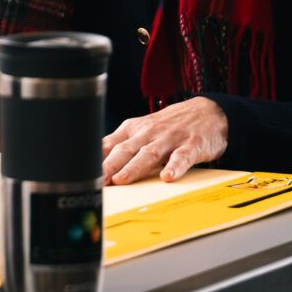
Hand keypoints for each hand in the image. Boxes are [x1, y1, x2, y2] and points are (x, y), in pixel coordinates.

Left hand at [102, 96, 228, 184]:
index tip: (83, 174)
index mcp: (134, 129)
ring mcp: (170, 139)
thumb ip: (119, 145)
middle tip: (97, 180)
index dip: (96, 160)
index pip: (110, 145)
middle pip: (126, 150)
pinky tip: (167, 177)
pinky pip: (182, 157)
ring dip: (134, 167)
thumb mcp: (141, 130)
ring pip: (150, 154)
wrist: (208, 111)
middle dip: (109, 165)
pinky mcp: (192, 145)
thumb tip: (93, 163)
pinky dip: (174, 167)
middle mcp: (149, 133)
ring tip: (122, 180)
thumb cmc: (169, 125)